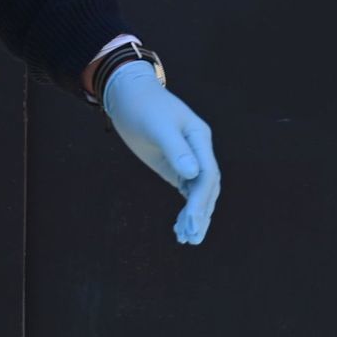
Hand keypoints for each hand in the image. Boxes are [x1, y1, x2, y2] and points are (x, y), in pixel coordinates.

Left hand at [103, 61, 219, 243]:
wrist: (128, 96)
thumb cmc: (143, 106)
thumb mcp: (157, 126)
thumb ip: (175, 148)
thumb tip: (192, 174)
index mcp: (199, 138)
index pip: (207, 174)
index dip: (201, 199)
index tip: (191, 221)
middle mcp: (198, 150)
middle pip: (207, 187)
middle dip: (201, 213)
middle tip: (192, 238)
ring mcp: (187, 159)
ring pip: (198, 192)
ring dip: (195, 216)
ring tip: (187, 239)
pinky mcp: (175, 165)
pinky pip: (186, 191)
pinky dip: (185, 210)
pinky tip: (180, 227)